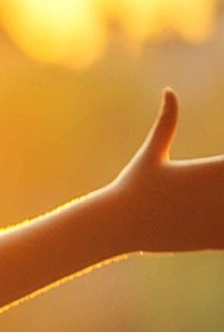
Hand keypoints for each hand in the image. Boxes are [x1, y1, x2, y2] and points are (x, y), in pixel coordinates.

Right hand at [107, 90, 223, 252]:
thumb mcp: (151, 153)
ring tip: (217, 202)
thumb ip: (166, 122)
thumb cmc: (132, 186)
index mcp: (216, 169)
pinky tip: (217, 223)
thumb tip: (168, 91)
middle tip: (221, 186)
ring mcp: (219, 218)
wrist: (117, 224)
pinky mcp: (215, 240)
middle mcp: (222, 193)